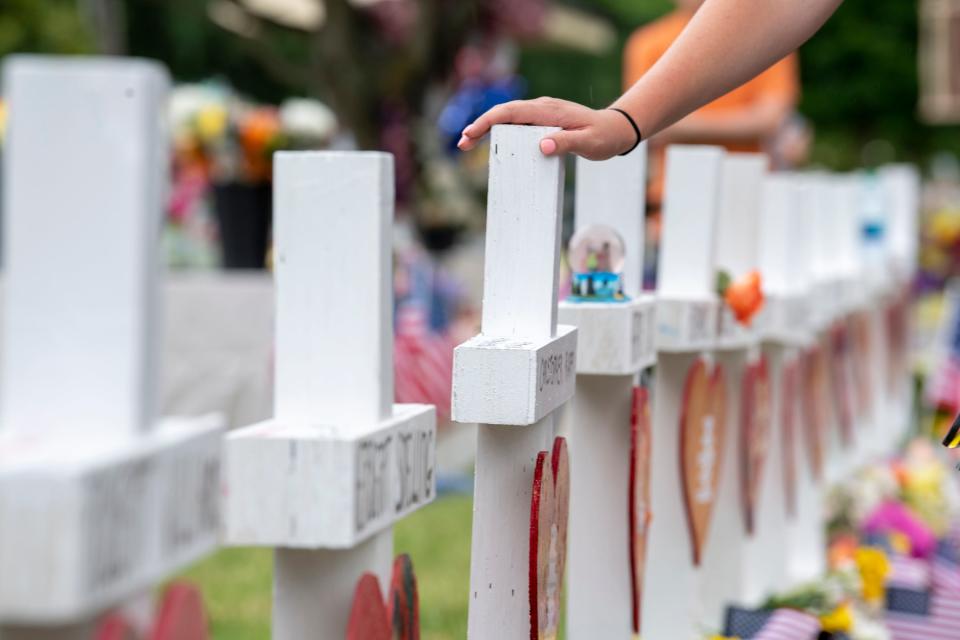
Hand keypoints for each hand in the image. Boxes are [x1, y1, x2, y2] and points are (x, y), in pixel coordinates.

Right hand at [456, 97, 637, 159]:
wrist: (616, 129)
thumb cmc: (604, 137)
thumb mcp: (588, 143)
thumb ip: (566, 143)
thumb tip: (542, 146)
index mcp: (549, 111)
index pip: (511, 112)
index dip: (489, 121)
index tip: (472, 133)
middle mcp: (542, 108)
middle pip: (503, 113)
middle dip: (480, 126)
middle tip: (462, 144)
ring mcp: (541, 113)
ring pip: (507, 118)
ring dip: (487, 129)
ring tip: (468, 144)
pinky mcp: (542, 121)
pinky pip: (516, 123)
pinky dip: (500, 131)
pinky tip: (492, 143)